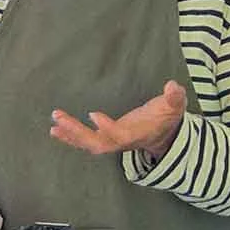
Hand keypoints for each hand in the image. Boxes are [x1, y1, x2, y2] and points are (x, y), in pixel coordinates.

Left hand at [50, 79, 186, 160]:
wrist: (164, 135)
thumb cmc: (167, 118)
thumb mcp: (175, 106)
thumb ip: (175, 97)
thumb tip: (172, 86)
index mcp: (137, 134)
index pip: (120, 135)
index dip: (108, 128)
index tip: (93, 115)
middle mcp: (122, 141)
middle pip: (98, 143)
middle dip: (78, 133)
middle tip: (59, 118)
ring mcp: (112, 142)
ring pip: (89, 143)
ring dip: (71, 134)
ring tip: (54, 123)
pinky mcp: (105, 139)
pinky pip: (85, 142)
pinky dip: (70, 137)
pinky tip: (55, 129)